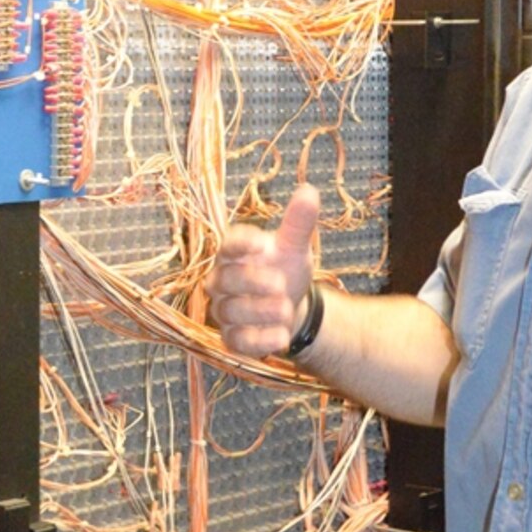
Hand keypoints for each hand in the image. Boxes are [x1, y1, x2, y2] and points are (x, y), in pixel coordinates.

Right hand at [206, 185, 318, 358]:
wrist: (289, 307)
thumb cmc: (284, 269)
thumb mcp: (294, 246)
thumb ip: (298, 222)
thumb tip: (309, 190)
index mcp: (234, 252)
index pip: (229, 245)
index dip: (241, 245)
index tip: (262, 244)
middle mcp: (222, 280)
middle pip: (226, 280)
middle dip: (252, 282)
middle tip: (280, 284)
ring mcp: (225, 310)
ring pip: (230, 312)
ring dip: (258, 311)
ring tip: (286, 309)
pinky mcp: (232, 337)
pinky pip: (237, 341)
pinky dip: (259, 341)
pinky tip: (282, 337)